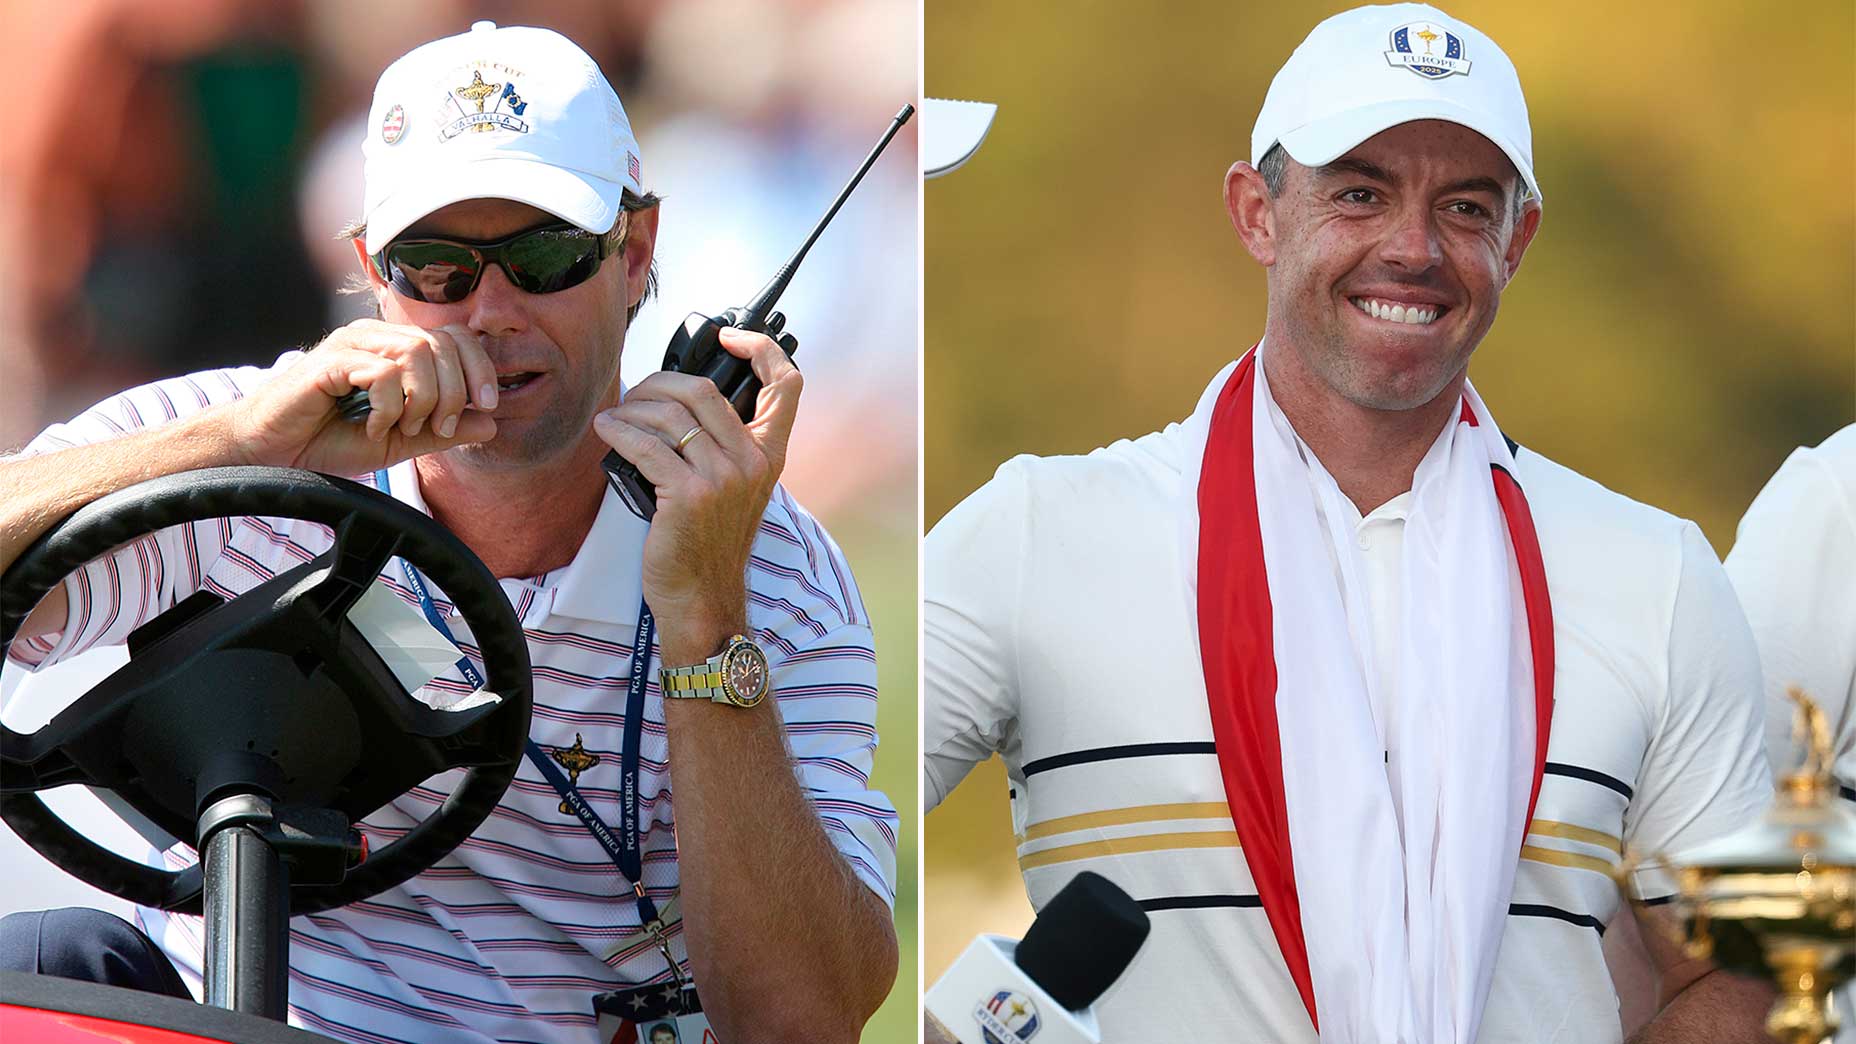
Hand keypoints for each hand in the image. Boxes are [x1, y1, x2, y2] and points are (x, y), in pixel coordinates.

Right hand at [230, 319, 499, 472]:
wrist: (275, 453)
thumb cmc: (331, 441)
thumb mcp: (401, 441)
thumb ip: (444, 431)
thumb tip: (492, 423)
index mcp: (397, 347)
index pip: (457, 337)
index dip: (480, 368)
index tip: (486, 406)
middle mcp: (377, 336)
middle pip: (442, 344)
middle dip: (454, 393)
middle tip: (435, 429)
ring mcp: (352, 344)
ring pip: (416, 353)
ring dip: (422, 399)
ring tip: (401, 427)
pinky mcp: (330, 361)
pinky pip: (381, 373)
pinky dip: (387, 407)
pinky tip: (372, 427)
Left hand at [592, 327, 799, 661]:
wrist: (702, 598)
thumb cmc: (707, 542)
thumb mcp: (734, 489)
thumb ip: (723, 446)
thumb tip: (675, 400)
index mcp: (769, 455)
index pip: (787, 386)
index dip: (761, 349)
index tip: (729, 336)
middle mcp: (753, 462)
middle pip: (705, 390)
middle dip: (661, 383)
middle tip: (637, 395)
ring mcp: (723, 478)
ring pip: (670, 414)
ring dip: (633, 408)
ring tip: (616, 417)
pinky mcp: (688, 495)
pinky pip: (645, 445)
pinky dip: (619, 431)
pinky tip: (606, 430)